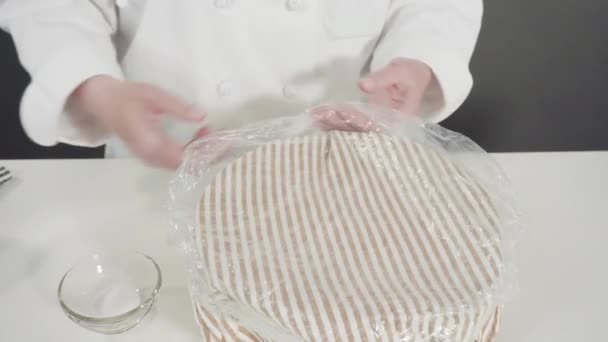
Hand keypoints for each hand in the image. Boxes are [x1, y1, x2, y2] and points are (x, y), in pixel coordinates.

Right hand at [71, 75, 207, 168]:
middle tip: (219, 136)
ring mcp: (149, 159)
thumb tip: (202, 116)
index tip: (219, 139)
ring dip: (199, 154)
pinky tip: (200, 139)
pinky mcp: (150, 157)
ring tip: (211, 134)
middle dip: (206, 154)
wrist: (104, 102)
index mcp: (150, 143)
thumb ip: (178, 107)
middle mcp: (150, 157)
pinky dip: (191, 154)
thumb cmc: (128, 96)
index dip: (204, 153)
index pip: (184, 158)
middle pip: (185, 166)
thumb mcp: (155, 96)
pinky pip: (175, 162)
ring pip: (181, 166)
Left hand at [313, 58, 431, 131]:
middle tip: (318, 116)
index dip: (357, 120)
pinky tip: (319, 118)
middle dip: (339, 123)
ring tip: (314, 117)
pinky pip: (350, 124)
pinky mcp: (367, 122)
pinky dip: (334, 121)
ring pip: (353, 129)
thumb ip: (381, 78)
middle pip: (360, 130)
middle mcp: (386, 127)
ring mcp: (376, 125)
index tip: (341, 113)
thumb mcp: (399, 71)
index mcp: (399, 118)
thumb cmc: (409, 74)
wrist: (413, 78)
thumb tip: (362, 85)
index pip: (376, 123)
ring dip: (332, 124)